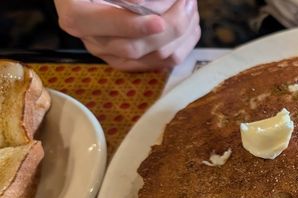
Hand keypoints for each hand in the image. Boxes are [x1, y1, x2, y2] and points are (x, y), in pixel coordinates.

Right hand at [54, 0, 199, 71]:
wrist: (95, 0)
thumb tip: (138, 4)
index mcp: (77, 16)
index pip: (103, 25)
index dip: (132, 26)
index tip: (158, 22)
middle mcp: (93, 40)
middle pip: (135, 47)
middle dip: (170, 26)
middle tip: (186, 2)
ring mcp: (112, 55)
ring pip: (156, 57)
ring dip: (182, 33)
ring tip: (190, 7)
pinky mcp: (132, 62)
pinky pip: (164, 62)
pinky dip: (183, 44)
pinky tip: (191, 25)